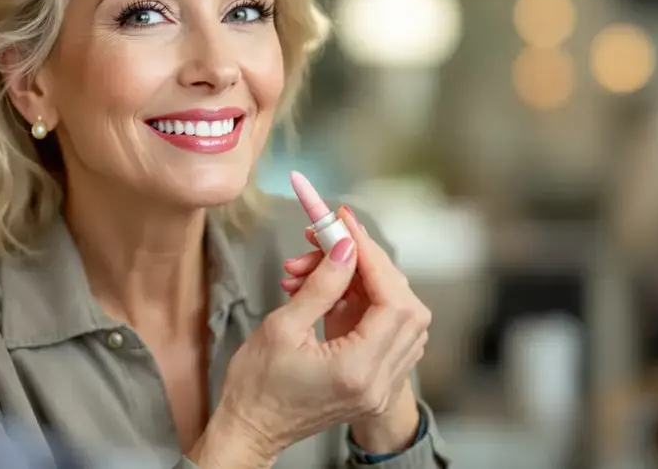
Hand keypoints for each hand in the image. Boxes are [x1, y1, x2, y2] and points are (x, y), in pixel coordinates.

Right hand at [203, 225, 428, 461]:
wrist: (251, 429)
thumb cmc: (256, 386)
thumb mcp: (282, 327)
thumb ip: (322, 285)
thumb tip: (346, 248)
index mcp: (356, 370)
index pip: (391, 301)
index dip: (373, 257)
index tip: (349, 228)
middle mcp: (378, 383)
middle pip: (406, 309)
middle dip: (374, 268)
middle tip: (338, 243)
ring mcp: (380, 388)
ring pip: (404, 321)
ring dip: (374, 286)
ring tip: (328, 270)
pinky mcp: (375, 385)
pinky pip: (393, 336)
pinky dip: (373, 307)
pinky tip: (340, 293)